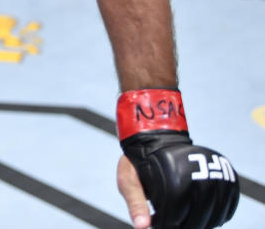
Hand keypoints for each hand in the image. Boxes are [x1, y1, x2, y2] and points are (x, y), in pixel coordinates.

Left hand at [116, 89, 237, 228]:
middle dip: (187, 224)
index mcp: (172, 177)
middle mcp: (196, 173)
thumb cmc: (139, 163)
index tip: (160, 222)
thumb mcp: (129, 181)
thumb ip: (136, 204)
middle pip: (199, 217)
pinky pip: (230, 202)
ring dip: (205, 222)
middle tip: (177, 222)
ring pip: (216, 212)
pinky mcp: (224, 172)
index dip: (168, 224)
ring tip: (190, 220)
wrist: (157, 138)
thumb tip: (142, 227)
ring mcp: (213, 171)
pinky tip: (208, 215)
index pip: (176, 216)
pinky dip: (221, 213)